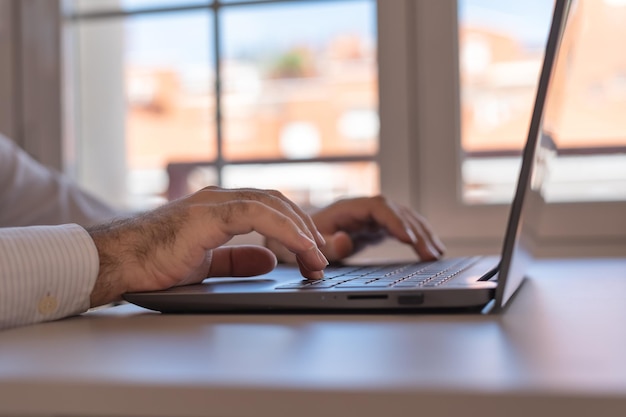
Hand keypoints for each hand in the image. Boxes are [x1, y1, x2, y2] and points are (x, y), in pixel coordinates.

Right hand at [87, 187, 327, 306]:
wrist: (116, 263)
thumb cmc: (152, 262)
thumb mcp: (205, 265)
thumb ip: (236, 260)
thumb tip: (268, 261)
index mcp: (219, 210)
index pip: (269, 209)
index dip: (296, 228)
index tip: (313, 254)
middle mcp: (219, 200)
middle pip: (277, 203)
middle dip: (305, 229)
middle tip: (321, 258)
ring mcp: (213, 203)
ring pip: (272, 204)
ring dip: (301, 230)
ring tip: (317, 256)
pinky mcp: (207, 214)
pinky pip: (256, 213)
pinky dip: (284, 229)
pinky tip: (301, 247)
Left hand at [266, 196, 444, 263]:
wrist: (289, 237)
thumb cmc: (293, 239)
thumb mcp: (302, 245)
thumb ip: (322, 246)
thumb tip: (344, 242)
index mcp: (346, 209)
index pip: (378, 207)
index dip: (395, 221)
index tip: (409, 239)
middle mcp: (361, 210)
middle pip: (396, 212)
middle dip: (416, 231)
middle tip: (431, 254)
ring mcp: (369, 218)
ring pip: (403, 219)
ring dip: (421, 234)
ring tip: (437, 254)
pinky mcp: (373, 228)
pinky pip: (400, 229)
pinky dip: (416, 238)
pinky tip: (430, 250)